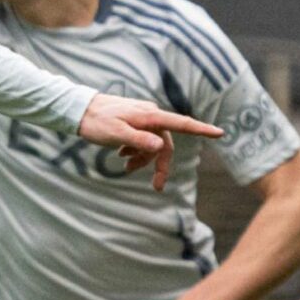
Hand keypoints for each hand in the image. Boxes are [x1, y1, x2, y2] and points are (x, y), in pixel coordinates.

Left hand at [75, 94, 223, 191]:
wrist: (79, 111)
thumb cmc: (97, 122)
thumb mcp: (116, 134)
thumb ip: (139, 140)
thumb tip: (161, 146)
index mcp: (149, 116)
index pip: (181, 123)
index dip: (201, 129)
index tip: (220, 133)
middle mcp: (150, 115)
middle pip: (165, 144)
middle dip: (160, 165)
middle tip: (157, 187)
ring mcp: (142, 118)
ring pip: (152, 144)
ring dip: (143, 159)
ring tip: (125, 167)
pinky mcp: (134, 122)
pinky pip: (142, 140)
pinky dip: (135, 151)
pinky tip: (121, 157)